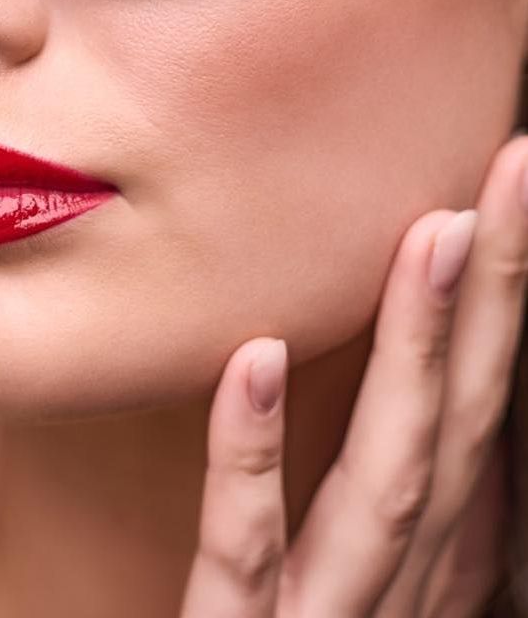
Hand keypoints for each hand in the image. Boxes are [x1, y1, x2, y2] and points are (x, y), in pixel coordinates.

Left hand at [178, 132, 527, 617]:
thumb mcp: (393, 596)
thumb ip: (435, 525)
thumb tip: (475, 428)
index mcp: (434, 566)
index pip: (486, 415)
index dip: (510, 305)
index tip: (516, 193)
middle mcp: (403, 587)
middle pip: (462, 424)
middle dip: (497, 295)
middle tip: (514, 169)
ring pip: (386, 476)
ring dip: (414, 355)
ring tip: (430, 235)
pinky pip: (245, 549)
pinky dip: (251, 457)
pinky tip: (256, 359)